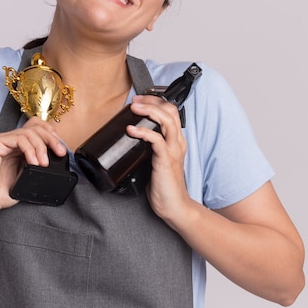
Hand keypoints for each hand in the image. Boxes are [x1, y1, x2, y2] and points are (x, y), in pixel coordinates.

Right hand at [0, 117, 66, 219]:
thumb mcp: (26, 178)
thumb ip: (38, 166)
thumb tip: (56, 160)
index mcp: (18, 147)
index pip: (37, 128)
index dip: (51, 134)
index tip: (61, 149)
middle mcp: (10, 141)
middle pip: (35, 127)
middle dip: (52, 139)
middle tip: (60, 153)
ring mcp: (2, 140)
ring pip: (29, 132)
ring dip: (41, 147)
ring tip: (44, 164)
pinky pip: (18, 138)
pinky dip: (30, 149)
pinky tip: (33, 162)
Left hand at [126, 95, 190, 222]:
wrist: (174, 207)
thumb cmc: (164, 187)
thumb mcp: (156, 162)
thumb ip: (148, 150)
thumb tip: (130, 140)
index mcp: (176, 141)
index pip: (171, 112)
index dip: (155, 102)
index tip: (140, 100)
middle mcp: (177, 143)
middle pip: (170, 111)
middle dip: (151, 101)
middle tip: (135, 101)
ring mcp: (173, 151)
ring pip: (166, 121)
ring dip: (148, 111)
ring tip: (133, 108)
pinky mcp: (166, 161)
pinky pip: (156, 140)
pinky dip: (142, 132)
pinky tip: (131, 129)